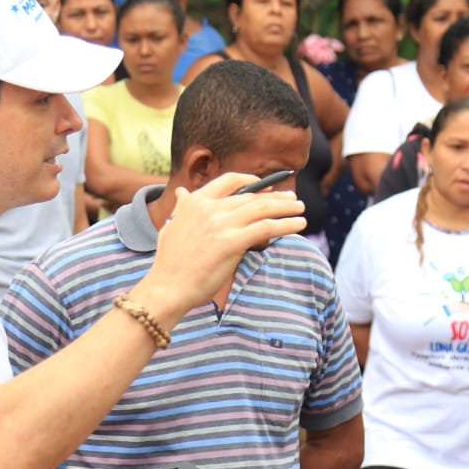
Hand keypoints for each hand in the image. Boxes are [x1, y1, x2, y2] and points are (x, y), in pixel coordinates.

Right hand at [139, 173, 304, 316]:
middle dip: (276, 196)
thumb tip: (182, 193)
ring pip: (262, 208)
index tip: (266, 187)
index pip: (229, 181)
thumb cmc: (170, 262)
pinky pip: (266, 228)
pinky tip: (298, 224)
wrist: (168, 287)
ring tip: (300, 209)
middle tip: (292, 197)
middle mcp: (209, 208)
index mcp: (196, 201)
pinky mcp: (232, 242)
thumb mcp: (172, 226)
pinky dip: (286, 224)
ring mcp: (222, 224)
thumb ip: (183, 208)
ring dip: (286, 207)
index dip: (252, 182)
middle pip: (251, 196)